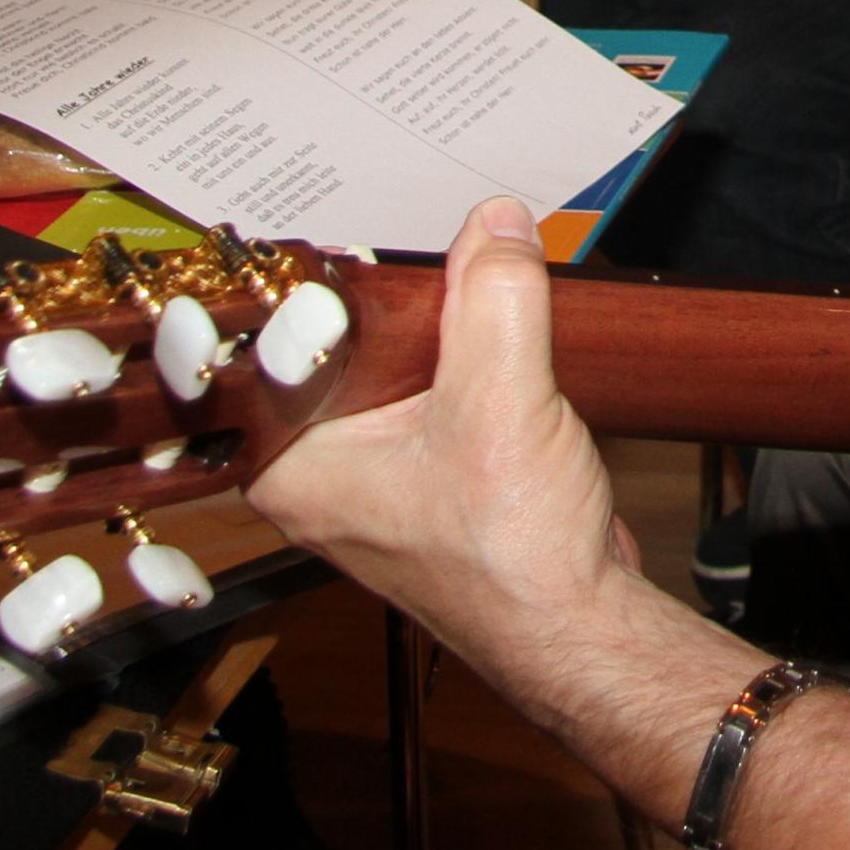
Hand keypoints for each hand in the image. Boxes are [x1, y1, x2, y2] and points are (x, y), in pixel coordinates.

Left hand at [252, 200, 731, 753]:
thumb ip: (494, 300)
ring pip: (385, 360)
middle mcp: (318, 468)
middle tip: (420, 261)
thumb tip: (495, 227)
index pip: (272, 341)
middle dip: (385, 296)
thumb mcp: (501, 404)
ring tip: (466, 289)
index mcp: (292, 464)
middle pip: (334, 340)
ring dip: (429, 324)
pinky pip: (425, 386)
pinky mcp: (423, 467)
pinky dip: (459, 355)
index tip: (357, 249)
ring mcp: (372, 471)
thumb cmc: (513, 564)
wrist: (578, 621)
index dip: (318, 284)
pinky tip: (488, 335)